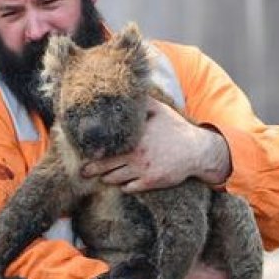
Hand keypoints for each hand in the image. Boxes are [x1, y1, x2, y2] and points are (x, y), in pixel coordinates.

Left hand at [81, 98, 230, 192]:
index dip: (92, 151)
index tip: (84, 153)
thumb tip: (128, 91)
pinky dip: (122, 186)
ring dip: (107, 178)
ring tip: (102, 175)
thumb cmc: (175, 129)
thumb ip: (141, 102)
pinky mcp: (150, 182)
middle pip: (103, 167)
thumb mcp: (159, 110)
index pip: (105, 146)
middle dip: (90, 170)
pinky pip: (128, 188)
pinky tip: (122, 181)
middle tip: (83, 171)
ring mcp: (142, 170)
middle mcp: (135, 154)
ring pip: (113, 179)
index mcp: (133, 137)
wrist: (196, 151)